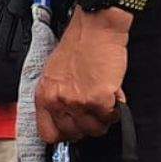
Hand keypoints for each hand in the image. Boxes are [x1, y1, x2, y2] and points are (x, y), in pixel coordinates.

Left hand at [37, 8, 130, 143]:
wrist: (96, 27)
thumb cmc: (78, 44)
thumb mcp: (54, 73)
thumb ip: (57, 97)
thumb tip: (66, 118)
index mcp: (44, 95)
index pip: (48, 134)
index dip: (65, 134)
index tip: (74, 128)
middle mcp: (58, 101)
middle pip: (74, 134)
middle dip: (88, 125)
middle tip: (94, 111)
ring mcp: (78, 102)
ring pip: (95, 129)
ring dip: (104, 117)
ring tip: (105, 100)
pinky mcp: (98, 98)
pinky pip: (110, 117)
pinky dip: (116, 108)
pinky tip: (113, 93)